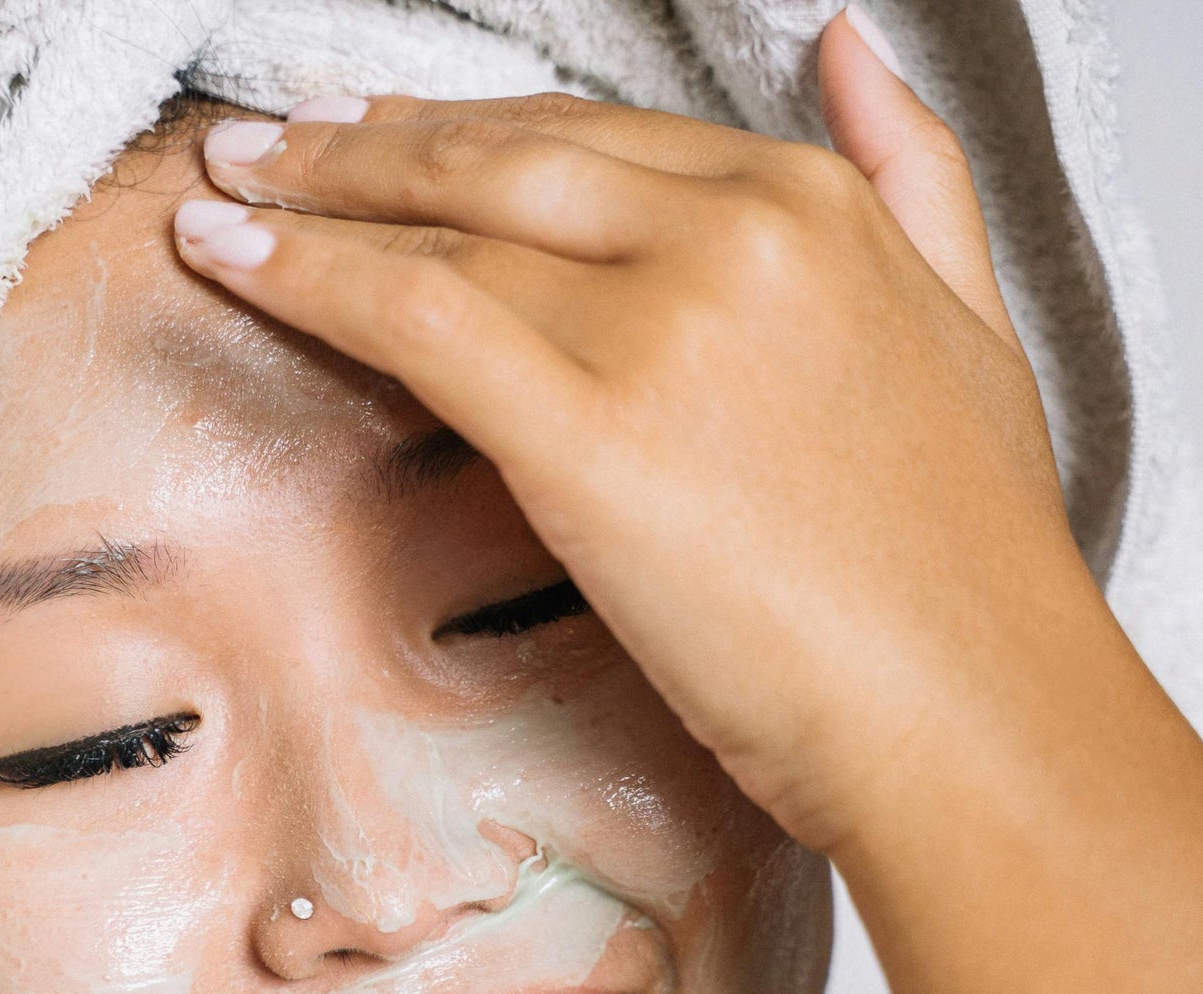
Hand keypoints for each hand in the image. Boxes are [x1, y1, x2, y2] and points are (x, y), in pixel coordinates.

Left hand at [174, 15, 1105, 855]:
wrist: (975, 718)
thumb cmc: (969, 568)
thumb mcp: (975, 322)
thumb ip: (911, 173)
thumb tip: (849, 46)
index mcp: (812, 205)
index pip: (595, 138)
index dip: (469, 129)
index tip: (386, 127)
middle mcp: (732, 235)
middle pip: (502, 161)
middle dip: (366, 145)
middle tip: (267, 142)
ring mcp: (658, 323)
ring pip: (442, 226)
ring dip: (312, 201)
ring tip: (226, 194)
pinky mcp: (587, 430)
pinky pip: (410, 315)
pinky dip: (304, 275)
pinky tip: (226, 258)